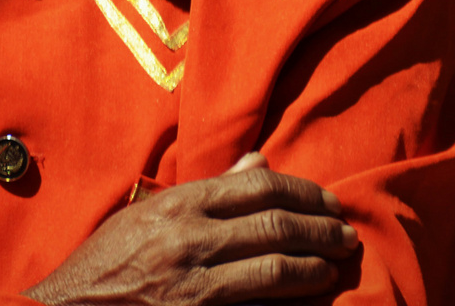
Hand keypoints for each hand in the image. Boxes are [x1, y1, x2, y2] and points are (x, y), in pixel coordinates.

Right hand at [24, 153, 357, 305]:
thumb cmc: (108, 260)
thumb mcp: (150, 212)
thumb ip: (208, 190)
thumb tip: (260, 162)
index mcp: (178, 203)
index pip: (257, 185)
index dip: (302, 191)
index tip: (327, 200)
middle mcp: (188, 237)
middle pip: (273, 223)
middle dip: (319, 227)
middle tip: (346, 232)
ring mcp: (194, 280)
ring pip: (274, 266)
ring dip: (315, 263)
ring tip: (337, 261)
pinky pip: (255, 302)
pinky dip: (289, 297)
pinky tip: (311, 292)